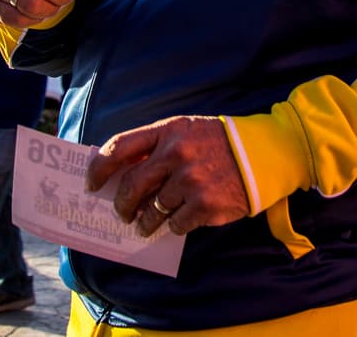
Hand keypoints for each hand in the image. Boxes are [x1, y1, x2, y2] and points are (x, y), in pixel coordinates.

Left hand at [85, 116, 250, 236]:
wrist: (264, 155)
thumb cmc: (219, 143)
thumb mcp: (187, 131)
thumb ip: (156, 146)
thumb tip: (120, 173)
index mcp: (168, 130)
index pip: (120, 148)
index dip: (99, 168)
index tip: (92, 183)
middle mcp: (176, 154)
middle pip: (131, 185)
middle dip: (121, 204)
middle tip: (122, 213)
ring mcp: (190, 180)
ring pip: (151, 210)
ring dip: (146, 221)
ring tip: (146, 225)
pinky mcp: (204, 204)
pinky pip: (175, 224)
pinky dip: (174, 226)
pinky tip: (178, 221)